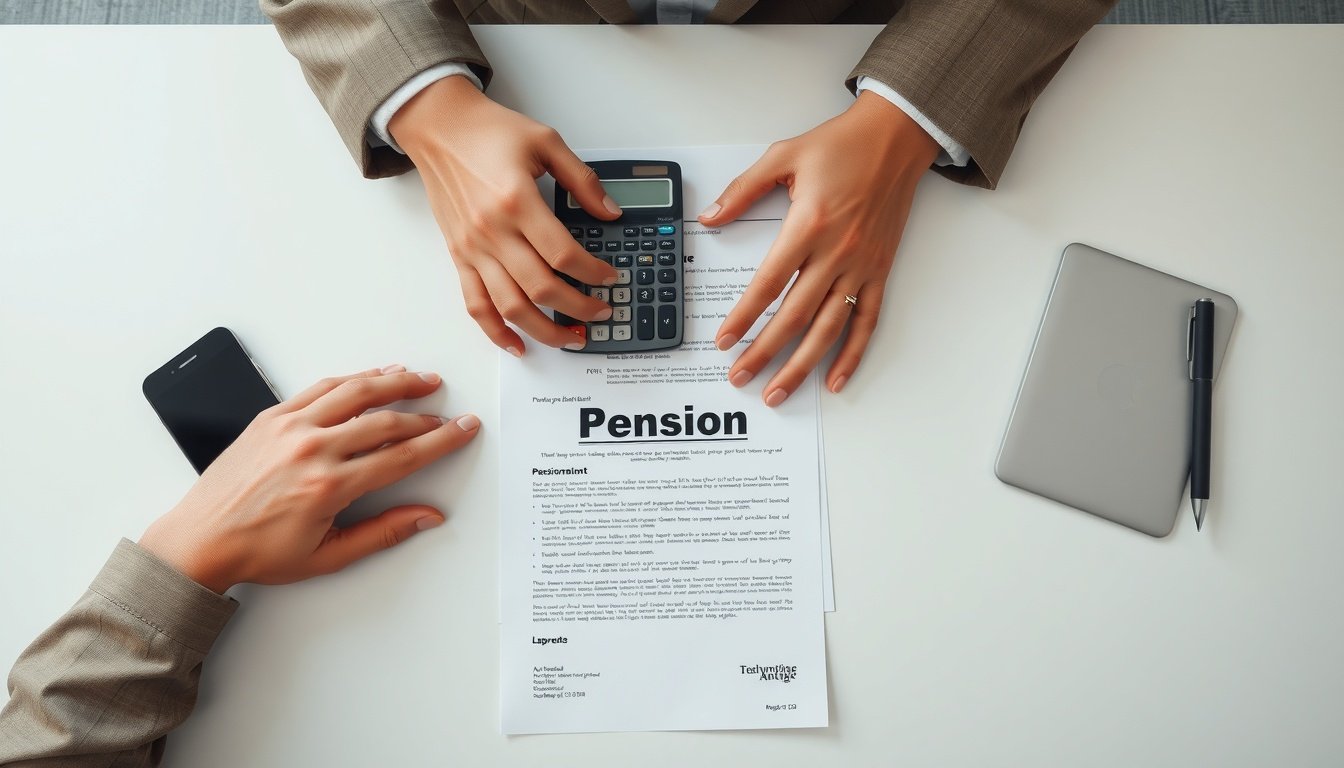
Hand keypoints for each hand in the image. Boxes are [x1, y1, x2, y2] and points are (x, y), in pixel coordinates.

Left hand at [139, 366, 480, 592]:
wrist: (200, 540)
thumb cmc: (258, 551)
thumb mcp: (328, 556)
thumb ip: (384, 533)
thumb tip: (427, 517)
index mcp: (329, 486)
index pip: (402, 456)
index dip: (441, 441)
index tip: (463, 429)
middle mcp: (311, 449)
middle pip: (386, 421)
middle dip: (426, 416)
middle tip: (449, 413)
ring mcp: (289, 427)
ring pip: (356, 392)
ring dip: (395, 382)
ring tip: (421, 379)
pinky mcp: (271, 416)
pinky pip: (322, 387)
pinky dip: (353, 378)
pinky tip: (373, 376)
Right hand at [390, 76, 620, 354]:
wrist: (439, 127)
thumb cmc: (489, 132)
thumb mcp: (546, 141)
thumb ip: (582, 180)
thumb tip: (611, 213)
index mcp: (517, 202)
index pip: (564, 254)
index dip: (593, 272)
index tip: (610, 277)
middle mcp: (493, 232)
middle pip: (541, 288)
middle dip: (579, 307)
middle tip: (602, 311)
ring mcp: (473, 249)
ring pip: (510, 307)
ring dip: (545, 331)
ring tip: (571, 336)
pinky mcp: (459, 256)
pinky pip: (475, 304)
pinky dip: (496, 332)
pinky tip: (517, 345)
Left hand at [699, 91, 939, 404]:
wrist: (896, 138)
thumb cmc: (842, 145)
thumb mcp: (783, 156)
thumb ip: (743, 190)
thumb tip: (710, 217)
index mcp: (808, 226)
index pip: (768, 284)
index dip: (744, 317)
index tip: (724, 340)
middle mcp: (836, 253)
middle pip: (794, 317)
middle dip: (763, 353)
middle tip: (739, 377)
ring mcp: (861, 267)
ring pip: (828, 329)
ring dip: (801, 366)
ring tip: (777, 392)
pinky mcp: (880, 272)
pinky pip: (867, 323)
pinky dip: (852, 355)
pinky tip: (834, 380)